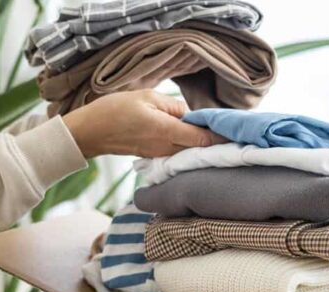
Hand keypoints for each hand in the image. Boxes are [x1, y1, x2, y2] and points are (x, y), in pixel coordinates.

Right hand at [62, 90, 224, 157]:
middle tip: (235, 133)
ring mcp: (160, 155)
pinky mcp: (155, 157)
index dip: (222, 137)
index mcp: (167, 131)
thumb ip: (175, 107)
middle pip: (201, 149)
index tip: (237, 131)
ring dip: (204, 146)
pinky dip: (189, 148)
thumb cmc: (115, 110)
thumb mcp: (147, 97)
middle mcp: (166, 148)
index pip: (204, 139)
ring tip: (220, 136)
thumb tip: (192, 117)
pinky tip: (197, 140)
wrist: (90, 132)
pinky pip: (178, 154)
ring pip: (190, 153)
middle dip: (217, 143)